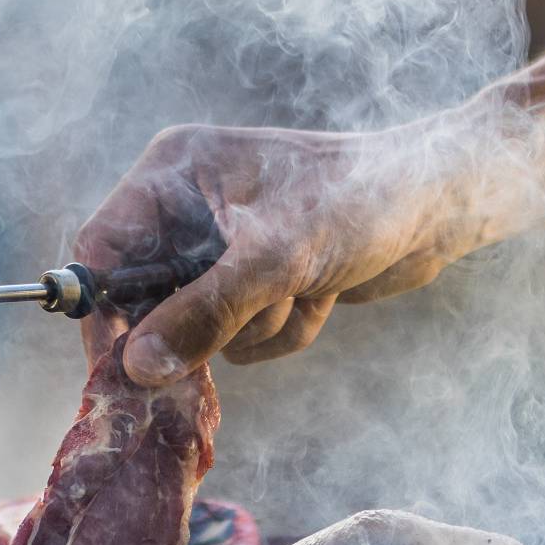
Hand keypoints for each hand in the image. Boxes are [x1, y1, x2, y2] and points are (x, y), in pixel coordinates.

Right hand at [73, 117, 508, 383]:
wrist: (443, 203)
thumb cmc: (361, 201)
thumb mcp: (277, 258)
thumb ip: (203, 313)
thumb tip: (135, 368)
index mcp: (176, 171)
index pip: (101, 249)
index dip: (101, 313)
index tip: (117, 373)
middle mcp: (191, 204)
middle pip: (145, 298)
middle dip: (200, 326)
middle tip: (229, 339)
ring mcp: (227, 244)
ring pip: (200, 327)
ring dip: (254, 328)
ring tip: (302, 289)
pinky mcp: (261, 277)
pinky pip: (244, 335)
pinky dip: (283, 328)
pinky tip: (325, 294)